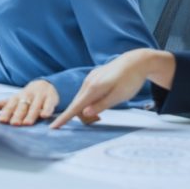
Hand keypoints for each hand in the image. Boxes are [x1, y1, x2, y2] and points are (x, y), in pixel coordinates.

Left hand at [0, 80, 58, 125]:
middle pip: (22, 107)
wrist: (44, 85)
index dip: (6, 113)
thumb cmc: (24, 98)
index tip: (1, 121)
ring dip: (31, 115)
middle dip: (18, 115)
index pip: (9, 106)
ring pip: (35, 107)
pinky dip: (48, 110)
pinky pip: (50, 104)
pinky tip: (45, 116)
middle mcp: (27, 96)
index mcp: (16, 98)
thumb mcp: (10, 100)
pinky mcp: (51, 98)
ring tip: (27, 124)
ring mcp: (39, 97)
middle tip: (14, 124)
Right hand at [51, 49, 173, 128]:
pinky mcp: (94, 77)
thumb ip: (101, 105)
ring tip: (89, 116)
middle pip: (77, 103)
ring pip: (81, 97)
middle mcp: (89, 82)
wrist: (136, 61)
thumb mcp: (119, 96)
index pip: (76, 107)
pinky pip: (86, 92)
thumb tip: (85, 113)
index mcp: (94, 88)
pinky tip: (93, 104)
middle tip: (76, 124)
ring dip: (82, 108)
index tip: (53, 127)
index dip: (64, 118)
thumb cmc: (130, 80)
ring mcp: (91, 78)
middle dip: (74, 115)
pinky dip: (86, 101)